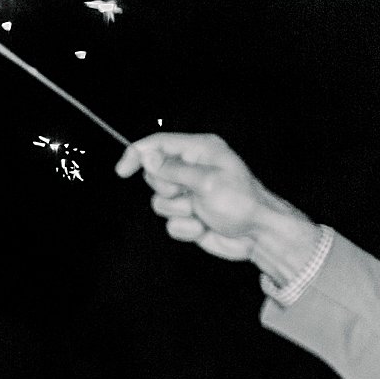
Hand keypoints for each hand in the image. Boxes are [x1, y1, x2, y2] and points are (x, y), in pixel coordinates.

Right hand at [116, 132, 321, 277]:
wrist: (256, 234)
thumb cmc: (241, 202)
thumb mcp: (206, 181)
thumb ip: (174, 169)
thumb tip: (148, 157)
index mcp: (200, 151)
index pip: (158, 144)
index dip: (137, 154)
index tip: (123, 171)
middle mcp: (192, 170)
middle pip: (154, 175)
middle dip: (166, 188)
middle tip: (187, 193)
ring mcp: (189, 193)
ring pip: (159, 202)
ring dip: (178, 211)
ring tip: (200, 212)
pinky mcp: (188, 215)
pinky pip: (169, 223)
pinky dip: (185, 228)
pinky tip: (203, 226)